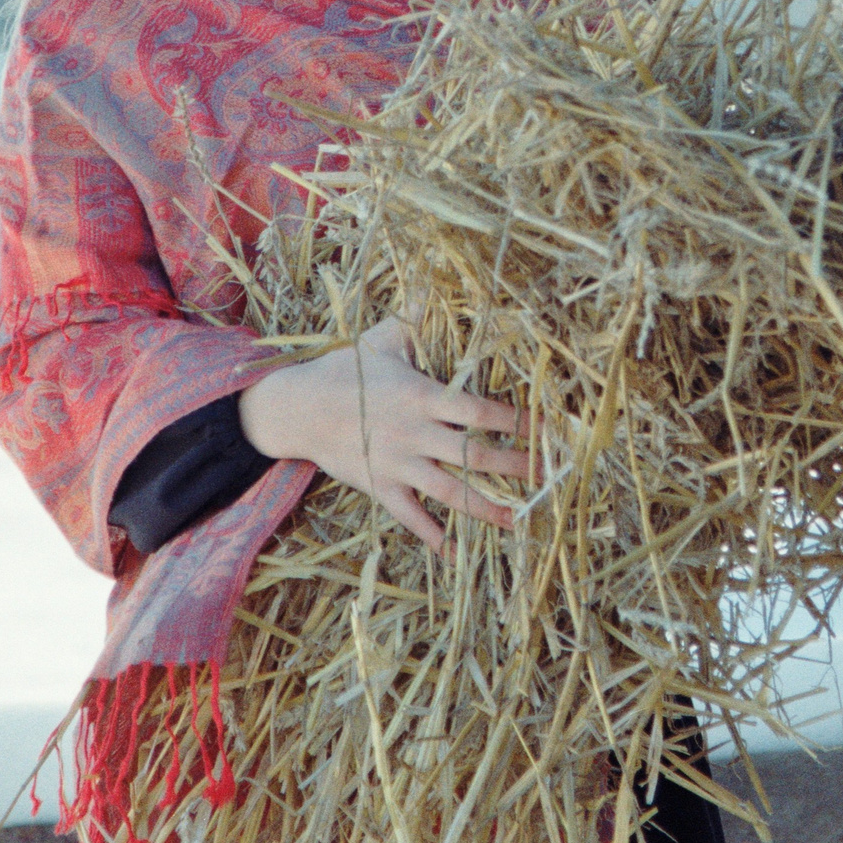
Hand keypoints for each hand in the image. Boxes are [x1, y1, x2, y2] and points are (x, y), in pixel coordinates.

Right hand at [237, 314, 529, 552]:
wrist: (297, 408)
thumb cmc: (343, 370)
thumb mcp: (382, 340)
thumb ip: (415, 321)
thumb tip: (435, 288)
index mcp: (422, 396)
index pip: (478, 411)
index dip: (514, 421)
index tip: (543, 429)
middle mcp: (415, 434)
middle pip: (473, 455)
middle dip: (513, 466)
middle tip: (545, 478)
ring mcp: (397, 464)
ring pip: (449, 491)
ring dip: (485, 507)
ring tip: (517, 519)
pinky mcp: (379, 487)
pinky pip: (409, 516)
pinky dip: (431, 536)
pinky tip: (454, 554)